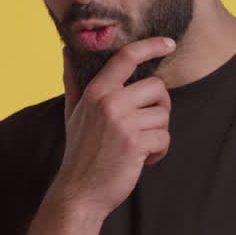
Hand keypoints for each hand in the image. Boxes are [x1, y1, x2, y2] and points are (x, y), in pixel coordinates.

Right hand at [50, 37, 174, 217]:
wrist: (79, 192)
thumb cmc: (80, 151)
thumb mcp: (73, 112)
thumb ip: (74, 80)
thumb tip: (67, 51)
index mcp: (95, 91)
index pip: (127, 57)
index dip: (150, 46)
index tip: (168, 43)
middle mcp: (109, 101)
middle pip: (157, 87)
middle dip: (158, 107)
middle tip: (145, 125)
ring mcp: (122, 122)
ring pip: (163, 115)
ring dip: (158, 133)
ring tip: (139, 146)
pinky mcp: (136, 143)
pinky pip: (165, 138)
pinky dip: (159, 152)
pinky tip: (142, 160)